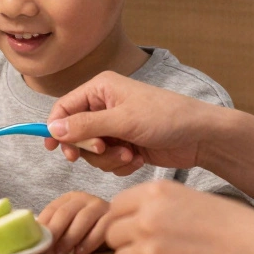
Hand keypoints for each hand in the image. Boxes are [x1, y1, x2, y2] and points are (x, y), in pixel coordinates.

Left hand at [39, 191, 111, 253]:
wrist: (118, 226)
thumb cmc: (88, 230)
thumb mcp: (70, 226)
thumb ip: (55, 228)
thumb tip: (35, 240)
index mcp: (70, 198)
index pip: (53, 209)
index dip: (44, 226)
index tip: (38, 242)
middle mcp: (85, 198)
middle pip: (66, 212)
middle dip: (55, 232)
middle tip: (49, 251)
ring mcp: (100, 205)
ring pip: (83, 219)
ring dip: (70, 238)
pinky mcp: (113, 216)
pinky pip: (101, 228)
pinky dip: (89, 242)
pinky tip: (81, 252)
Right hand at [43, 71, 215, 175]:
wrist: (200, 137)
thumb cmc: (166, 118)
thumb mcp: (123, 121)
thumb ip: (85, 125)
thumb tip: (53, 130)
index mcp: (101, 89)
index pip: (64, 107)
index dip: (56, 127)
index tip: (55, 148)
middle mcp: (105, 106)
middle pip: (76, 133)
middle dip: (90, 148)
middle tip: (103, 150)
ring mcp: (115, 127)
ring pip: (91, 152)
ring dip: (108, 159)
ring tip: (130, 155)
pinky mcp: (125, 145)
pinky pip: (107, 161)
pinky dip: (120, 164)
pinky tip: (138, 159)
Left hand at [105, 180, 253, 253]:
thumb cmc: (233, 225)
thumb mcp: (190, 197)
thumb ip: (156, 204)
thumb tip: (129, 216)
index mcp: (155, 194)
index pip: (115, 206)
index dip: (124, 218)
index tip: (135, 226)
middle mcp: (146, 219)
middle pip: (112, 233)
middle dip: (128, 240)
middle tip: (154, 245)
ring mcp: (148, 251)